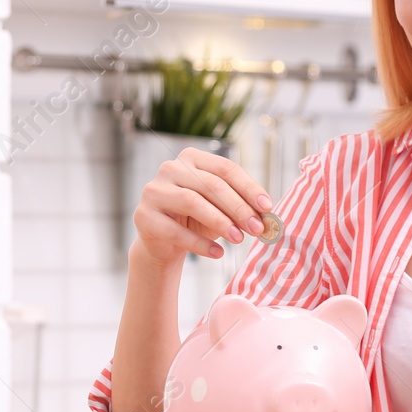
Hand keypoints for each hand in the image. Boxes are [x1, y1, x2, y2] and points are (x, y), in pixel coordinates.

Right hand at [131, 147, 273, 266]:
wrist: (164, 241)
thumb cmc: (197, 219)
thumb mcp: (220, 208)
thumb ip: (240, 205)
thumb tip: (267, 215)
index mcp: (192, 158)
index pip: (226, 169)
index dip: (249, 188)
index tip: (267, 207)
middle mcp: (170, 168)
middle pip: (212, 185)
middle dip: (238, 208)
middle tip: (257, 228)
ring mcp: (154, 191)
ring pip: (193, 202)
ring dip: (220, 222)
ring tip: (239, 239)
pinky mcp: (144, 216)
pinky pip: (176, 230)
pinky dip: (200, 243)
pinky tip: (218, 253)